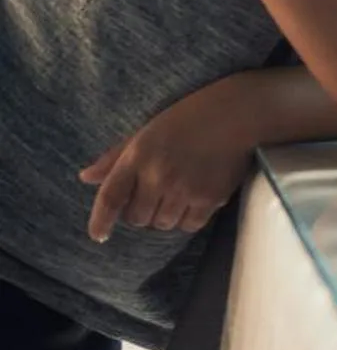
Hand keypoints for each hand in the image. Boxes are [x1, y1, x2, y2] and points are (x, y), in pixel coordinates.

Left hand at [82, 75, 264, 241]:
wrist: (237, 114)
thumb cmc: (188, 119)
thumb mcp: (146, 132)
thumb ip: (115, 157)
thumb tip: (86, 178)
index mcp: (138, 156)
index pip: (110, 197)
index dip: (100, 221)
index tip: (98, 235)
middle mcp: (158, 175)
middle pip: (137, 217)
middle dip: (141, 212)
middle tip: (155, 196)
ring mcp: (184, 189)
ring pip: (162, 223)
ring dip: (165, 215)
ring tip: (177, 195)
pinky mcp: (210, 198)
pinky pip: (189, 225)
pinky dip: (188, 218)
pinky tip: (194, 199)